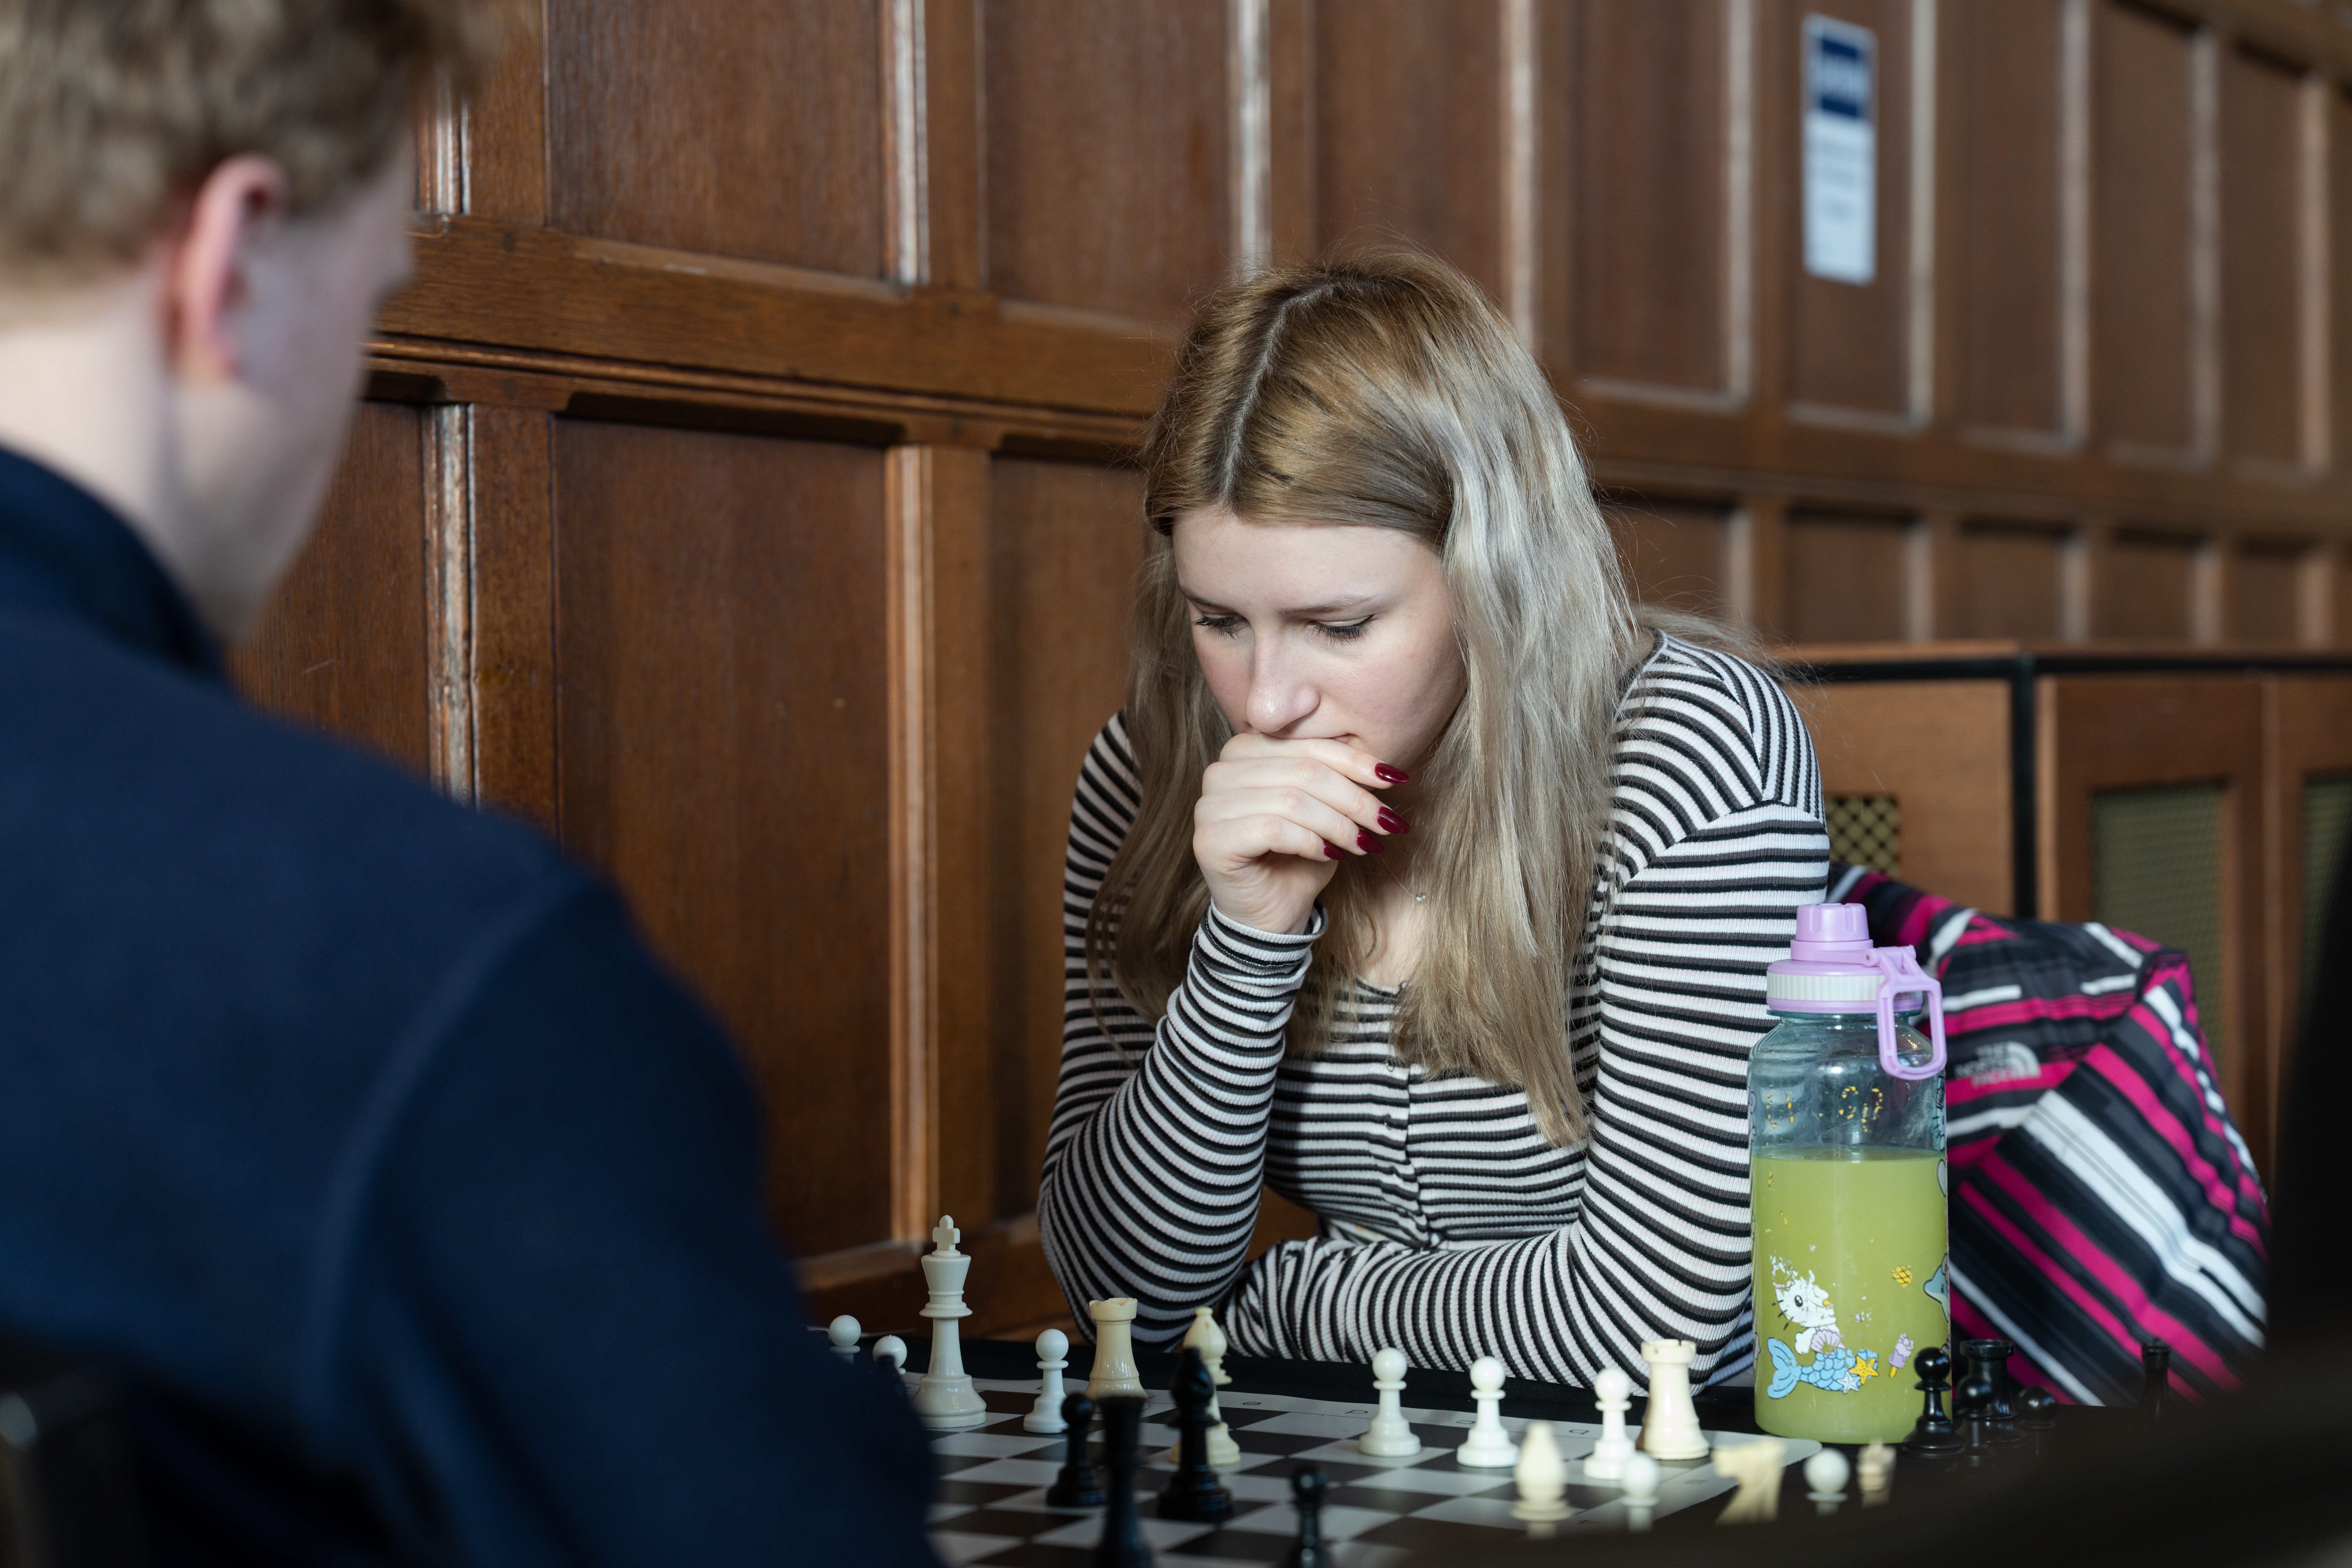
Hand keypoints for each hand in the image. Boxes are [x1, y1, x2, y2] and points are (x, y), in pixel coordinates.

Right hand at [1193, 733, 1407, 934]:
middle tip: (1387, 822)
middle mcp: (1219, 771)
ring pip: (1292, 800)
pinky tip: (1333, 856)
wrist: (1271, 916)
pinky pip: (1273, 829)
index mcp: (1244, 750)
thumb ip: (1338, 778)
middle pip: (1303, 771)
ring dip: (1339, 825)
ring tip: (1366, 844)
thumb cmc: (1298, 858)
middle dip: (1355, 798)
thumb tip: (1382, 763)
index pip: (1307, 745)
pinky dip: (1312, 842)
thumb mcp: (1325, 809)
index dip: (1355, 761)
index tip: (1395, 778)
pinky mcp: (1210, 840)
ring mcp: (1209, 805)